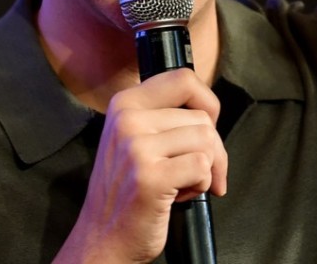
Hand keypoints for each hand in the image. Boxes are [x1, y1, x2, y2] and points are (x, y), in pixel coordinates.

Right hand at [57, 69, 226, 263]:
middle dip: (213, 149)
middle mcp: (128, 120)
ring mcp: (137, 148)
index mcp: (125, 103)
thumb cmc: (127, 191)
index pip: (184, 78)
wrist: (103, 238)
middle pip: (202, 117)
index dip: (207, 102)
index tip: (208, 126)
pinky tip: (179, 195)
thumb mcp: (134, 138)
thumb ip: (165, 115)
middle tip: (197, 171)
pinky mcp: (151, 177)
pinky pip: (203, 167)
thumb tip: (209, 109)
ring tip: (182, 183)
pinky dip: (202, 185)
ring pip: (206, 141)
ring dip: (206, 169)